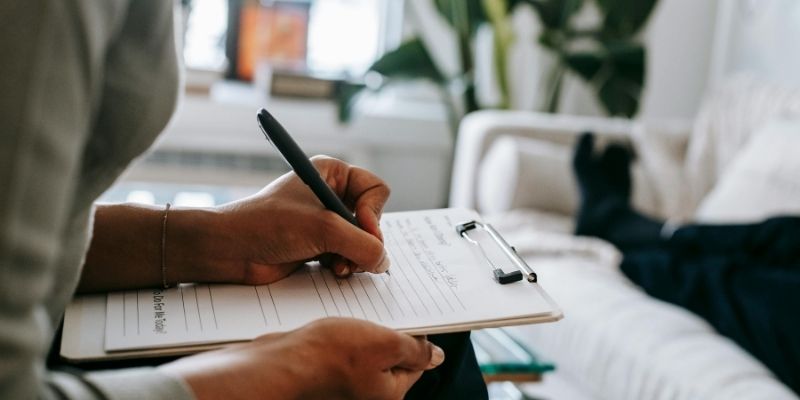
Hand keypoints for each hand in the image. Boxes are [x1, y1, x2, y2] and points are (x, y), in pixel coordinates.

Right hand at [159, 318, 444, 399]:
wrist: (278, 363)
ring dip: (362, 332)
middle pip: (390, 357)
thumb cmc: (327, 356)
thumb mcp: (385, 344)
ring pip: (366, 353)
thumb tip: (436, 356)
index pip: (416, 361)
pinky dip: (342, 337)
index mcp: (389, 394)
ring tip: (351, 321)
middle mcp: (368, 395)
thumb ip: (415, 350)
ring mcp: (346, 387)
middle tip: (377, 314)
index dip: (414, 335)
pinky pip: (343, 353)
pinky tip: (333, 328)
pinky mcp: (326, 377)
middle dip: (385, 333)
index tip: (408, 315)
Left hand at [179, 156, 390, 284]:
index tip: (361, 229)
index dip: (373, 213)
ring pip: (362, 241)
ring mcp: (325, 221)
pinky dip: (345, 265)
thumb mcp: (323, 228)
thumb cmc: (267, 225)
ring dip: (355, 257)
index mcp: (332, 173)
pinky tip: (331, 270)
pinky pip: (349, 255)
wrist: (230, 250)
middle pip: (372, 219)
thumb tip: (384, 262)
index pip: (376, 190)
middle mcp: (331, 194)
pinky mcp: (319, 245)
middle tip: (352, 255)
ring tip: (339, 266)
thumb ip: (362, 244)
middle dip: (364, 240)